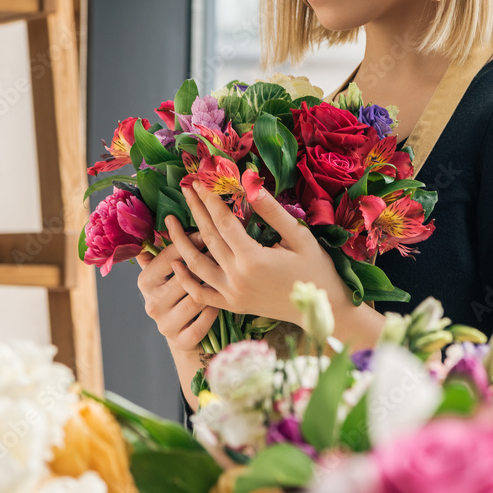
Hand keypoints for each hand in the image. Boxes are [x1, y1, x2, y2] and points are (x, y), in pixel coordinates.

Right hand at [135, 234, 218, 354]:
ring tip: (225, 276)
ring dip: (212, 288)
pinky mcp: (181, 341)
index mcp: (145, 282)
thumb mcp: (167, 273)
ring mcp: (165, 324)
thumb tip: (167, 221)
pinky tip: (221, 302)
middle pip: (183, 278)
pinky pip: (203, 322)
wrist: (182, 332)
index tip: (207, 232)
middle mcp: (151, 304)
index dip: (189, 242)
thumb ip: (165, 250)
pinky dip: (213, 312)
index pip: (168, 257)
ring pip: (196, 300)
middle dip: (205, 264)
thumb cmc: (179, 293)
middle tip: (224, 253)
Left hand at [164, 180, 355, 330]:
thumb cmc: (316, 270)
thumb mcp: (300, 237)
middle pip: (208, 238)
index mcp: (254, 259)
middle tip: (186, 189)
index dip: (211, 200)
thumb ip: (273, 212)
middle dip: (196, 211)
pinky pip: (201, 294)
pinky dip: (186, 279)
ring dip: (181, 242)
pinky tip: (176, 263)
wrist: (323, 310)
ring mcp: (232, 295)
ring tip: (170, 222)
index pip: (224, 222)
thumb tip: (251, 184)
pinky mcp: (233, 306)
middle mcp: (237, 278)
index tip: (201, 182)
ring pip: (197, 265)